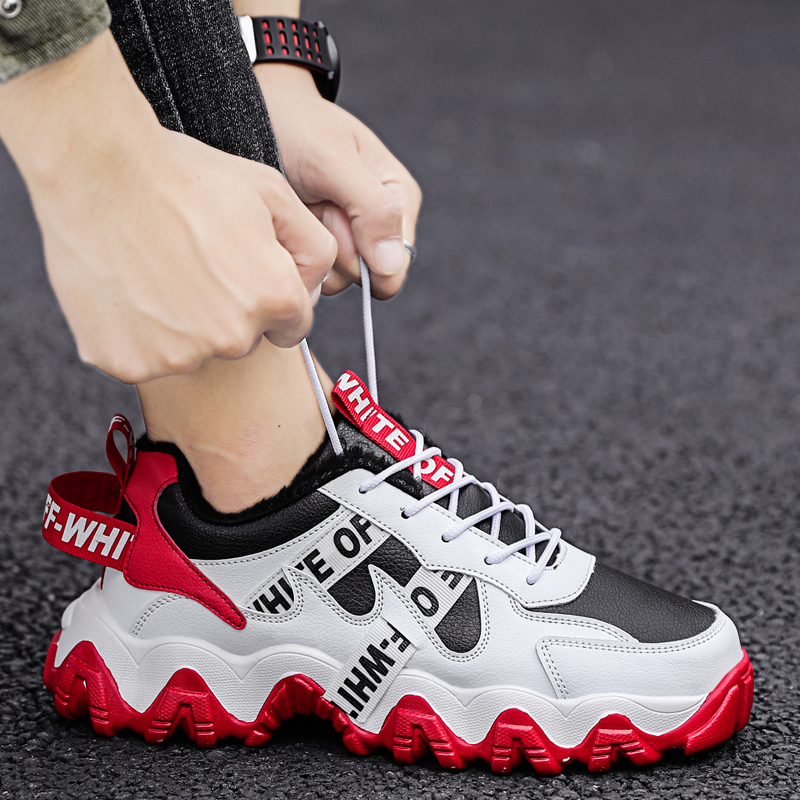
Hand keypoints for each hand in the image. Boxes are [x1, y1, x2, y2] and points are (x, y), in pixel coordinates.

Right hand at [0, 32, 335, 383]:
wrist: (96, 171)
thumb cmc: (181, 177)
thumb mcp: (273, 193)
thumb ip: (314, 246)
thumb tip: (314, 288)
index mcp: (273, 299)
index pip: (293, 326)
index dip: (272, 296)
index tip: (244, 274)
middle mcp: (231, 338)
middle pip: (244, 340)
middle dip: (230, 311)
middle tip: (195, 264)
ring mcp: (177, 356)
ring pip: (195, 353)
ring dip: (184, 325)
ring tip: (158, 272)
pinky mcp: (127, 363)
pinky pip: (145, 359)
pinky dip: (139, 335)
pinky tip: (130, 290)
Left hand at [256, 64, 421, 299]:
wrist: (258, 111)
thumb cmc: (298, 125)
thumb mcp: (334, 161)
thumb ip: (372, 210)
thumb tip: (393, 265)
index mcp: (397, 199)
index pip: (396, 263)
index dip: (364, 255)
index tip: (337, 220)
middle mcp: (378, 222)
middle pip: (366, 274)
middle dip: (335, 248)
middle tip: (316, 205)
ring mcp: (347, 235)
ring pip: (339, 278)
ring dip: (314, 248)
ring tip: (302, 207)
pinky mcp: (320, 242)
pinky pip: (316, 272)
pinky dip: (298, 251)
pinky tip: (292, 219)